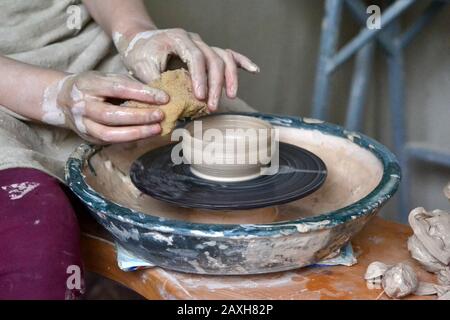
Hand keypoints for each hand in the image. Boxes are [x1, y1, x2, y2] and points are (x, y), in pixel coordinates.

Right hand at [45, 71, 169, 143]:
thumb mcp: (106, 77)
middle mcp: (82, 105)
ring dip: (136, 133)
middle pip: (111, 114)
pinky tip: (146, 135)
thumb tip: (158, 94)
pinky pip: (111, 141)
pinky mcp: (88, 137)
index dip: (142, 93)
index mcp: (88, 84)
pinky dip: (131, 139)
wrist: (62, 99)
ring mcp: (83, 124)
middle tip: (161, 115)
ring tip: (157, 129)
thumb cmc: (92, 86)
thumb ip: (129, 84)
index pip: (118, 88)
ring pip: (109, 133)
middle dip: (139, 116)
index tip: (163, 97)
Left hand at [114, 28, 259, 110]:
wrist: (140, 40)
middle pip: (214, 59)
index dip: (200, 78)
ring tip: (231, 97)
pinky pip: (228, 55)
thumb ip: (156, 83)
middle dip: (216, 84)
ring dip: (230, 78)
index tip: (200, 97)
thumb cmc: (139, 53)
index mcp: (179, 39)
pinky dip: (241, 62)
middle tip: (212, 106)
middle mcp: (195, 40)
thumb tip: (168, 102)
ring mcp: (203, 45)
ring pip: (224, 57)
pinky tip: (254, 70)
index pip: (196, 57)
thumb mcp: (141, 67)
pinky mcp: (207, 52)